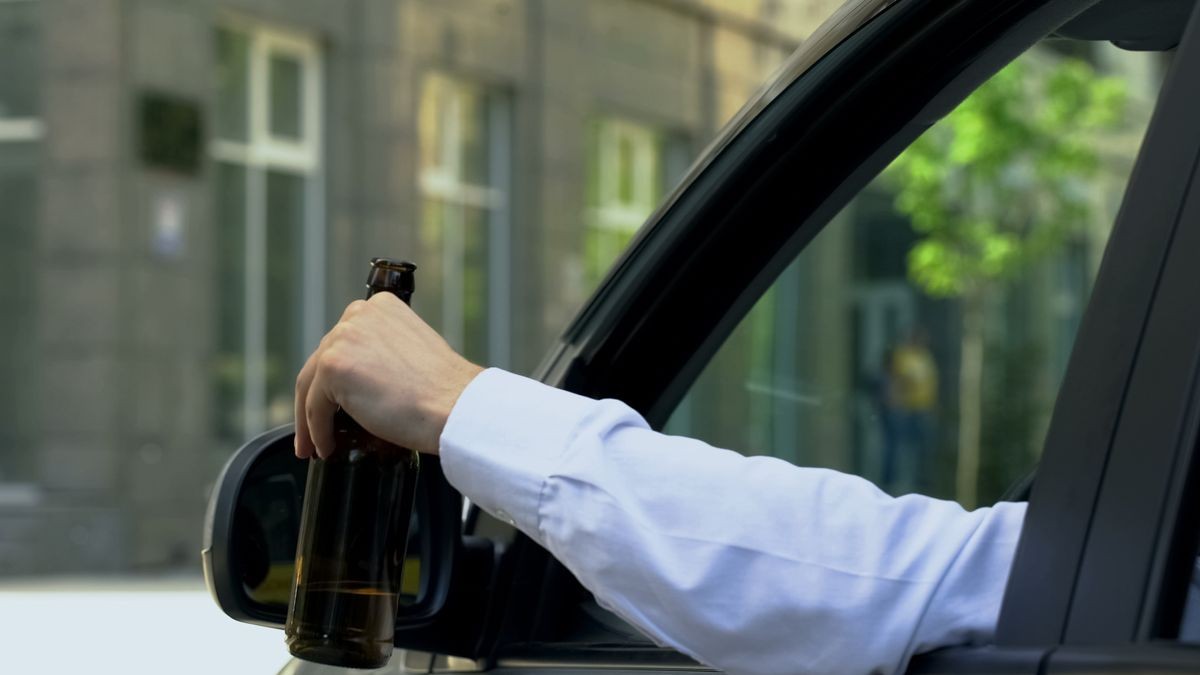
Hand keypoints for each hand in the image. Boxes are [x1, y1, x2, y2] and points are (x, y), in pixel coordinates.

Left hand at [294, 293, 483, 457]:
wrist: (455, 407)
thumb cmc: (443, 393)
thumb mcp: (412, 354)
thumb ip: (384, 354)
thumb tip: (361, 381)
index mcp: (379, 307)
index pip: (342, 345)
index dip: (333, 380)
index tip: (334, 404)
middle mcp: (358, 315)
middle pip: (320, 363)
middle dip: (317, 399)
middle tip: (317, 430)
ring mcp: (343, 337)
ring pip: (311, 385)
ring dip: (310, 419)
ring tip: (316, 445)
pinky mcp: (333, 366)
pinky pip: (314, 407)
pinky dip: (317, 431)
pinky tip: (326, 448)